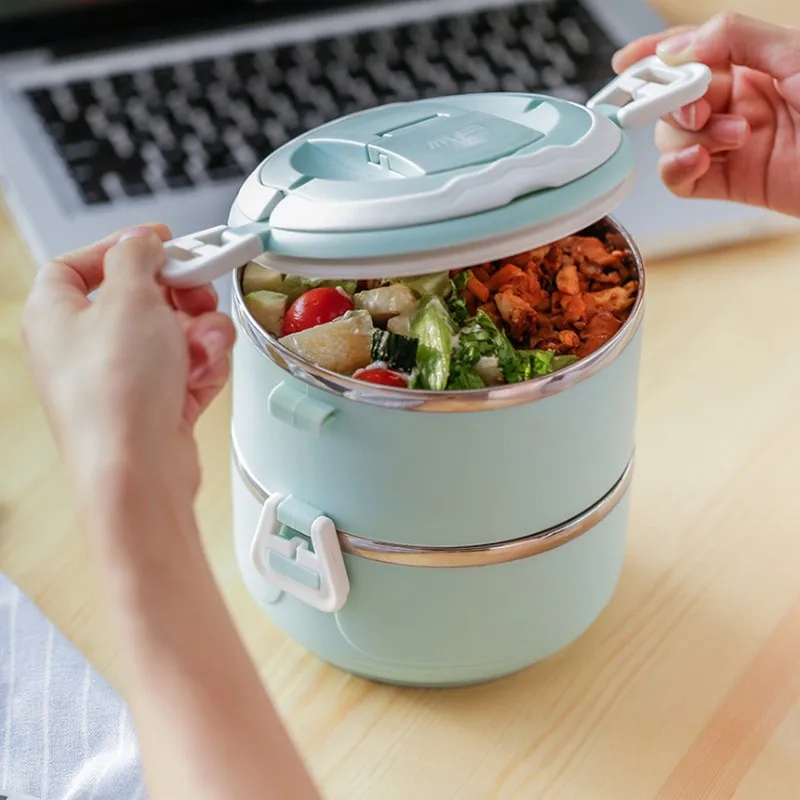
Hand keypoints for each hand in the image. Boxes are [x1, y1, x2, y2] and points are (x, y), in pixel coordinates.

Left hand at [21, 224, 235, 506]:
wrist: (137, 472)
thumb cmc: (116, 396)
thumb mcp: (130, 298)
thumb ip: (137, 256)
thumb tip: (142, 243)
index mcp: (54, 314)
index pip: (82, 262)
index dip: (123, 248)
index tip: (162, 243)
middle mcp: (82, 347)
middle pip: (140, 296)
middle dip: (180, 295)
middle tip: (197, 291)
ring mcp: (119, 378)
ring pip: (173, 332)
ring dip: (199, 333)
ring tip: (201, 347)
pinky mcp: (153, 403)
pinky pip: (187, 367)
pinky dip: (202, 366)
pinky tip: (200, 375)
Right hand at [612, 12, 799, 214]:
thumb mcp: (796, 57)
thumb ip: (736, 39)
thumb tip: (680, 46)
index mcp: (753, 65)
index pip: (691, 54)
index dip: (655, 56)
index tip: (628, 63)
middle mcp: (736, 102)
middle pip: (674, 96)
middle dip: (676, 99)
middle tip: (696, 103)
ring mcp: (728, 143)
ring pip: (673, 135)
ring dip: (690, 134)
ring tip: (730, 137)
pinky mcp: (725, 182)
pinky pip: (678, 177)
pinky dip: (677, 168)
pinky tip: (698, 161)